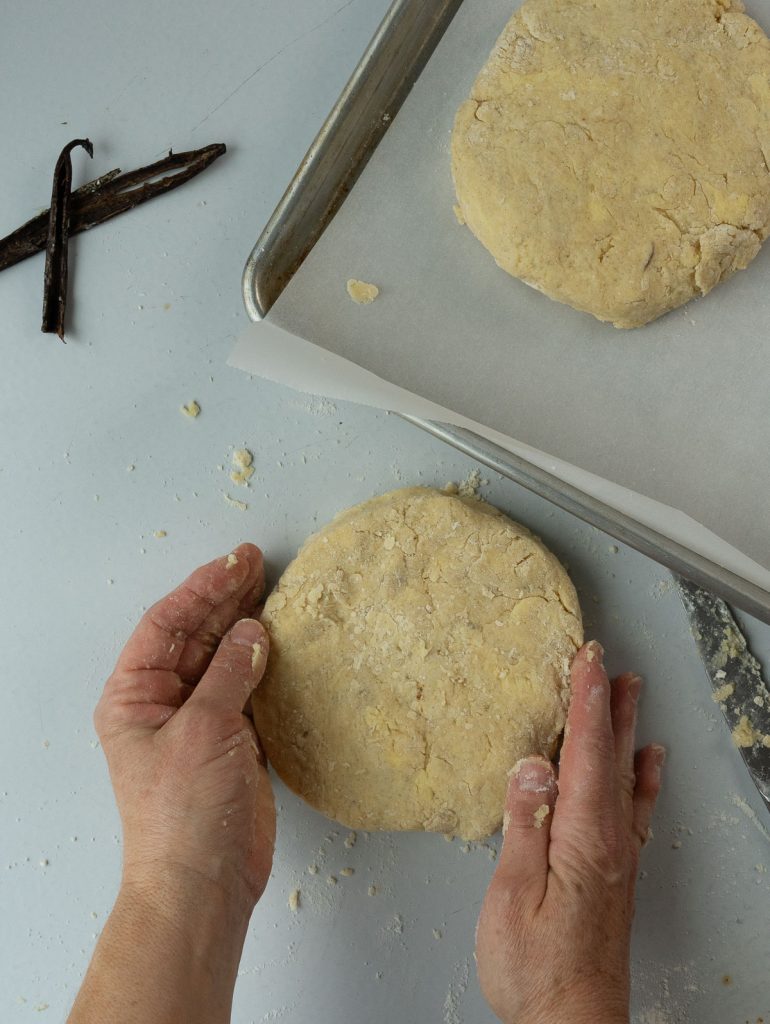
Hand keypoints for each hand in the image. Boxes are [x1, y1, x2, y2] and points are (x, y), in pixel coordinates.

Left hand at [94, 543, 274, 908]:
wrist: (203, 884)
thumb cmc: (184, 812)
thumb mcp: (204, 730)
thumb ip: (230, 673)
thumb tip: (253, 630)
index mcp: (135, 695)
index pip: (167, 623)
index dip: (203, 587)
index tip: (238, 560)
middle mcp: (164, 703)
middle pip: (195, 634)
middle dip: (225, 597)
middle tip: (258, 562)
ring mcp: (199, 721)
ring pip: (223, 658)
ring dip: (245, 624)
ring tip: (272, 587)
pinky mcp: (232, 742)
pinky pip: (247, 688)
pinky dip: (264, 664)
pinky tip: (282, 640)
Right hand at [476, 641, 663, 1023]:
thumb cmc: (535, 969)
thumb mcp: (512, 897)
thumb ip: (524, 827)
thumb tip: (531, 765)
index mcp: (581, 838)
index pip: (586, 754)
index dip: (585, 703)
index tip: (585, 660)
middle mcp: (608, 841)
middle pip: (610, 756)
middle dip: (605, 703)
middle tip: (604, 659)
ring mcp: (617, 857)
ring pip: (624, 776)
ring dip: (625, 729)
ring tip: (630, 690)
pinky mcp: (616, 874)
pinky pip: (635, 810)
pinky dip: (643, 778)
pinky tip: (647, 761)